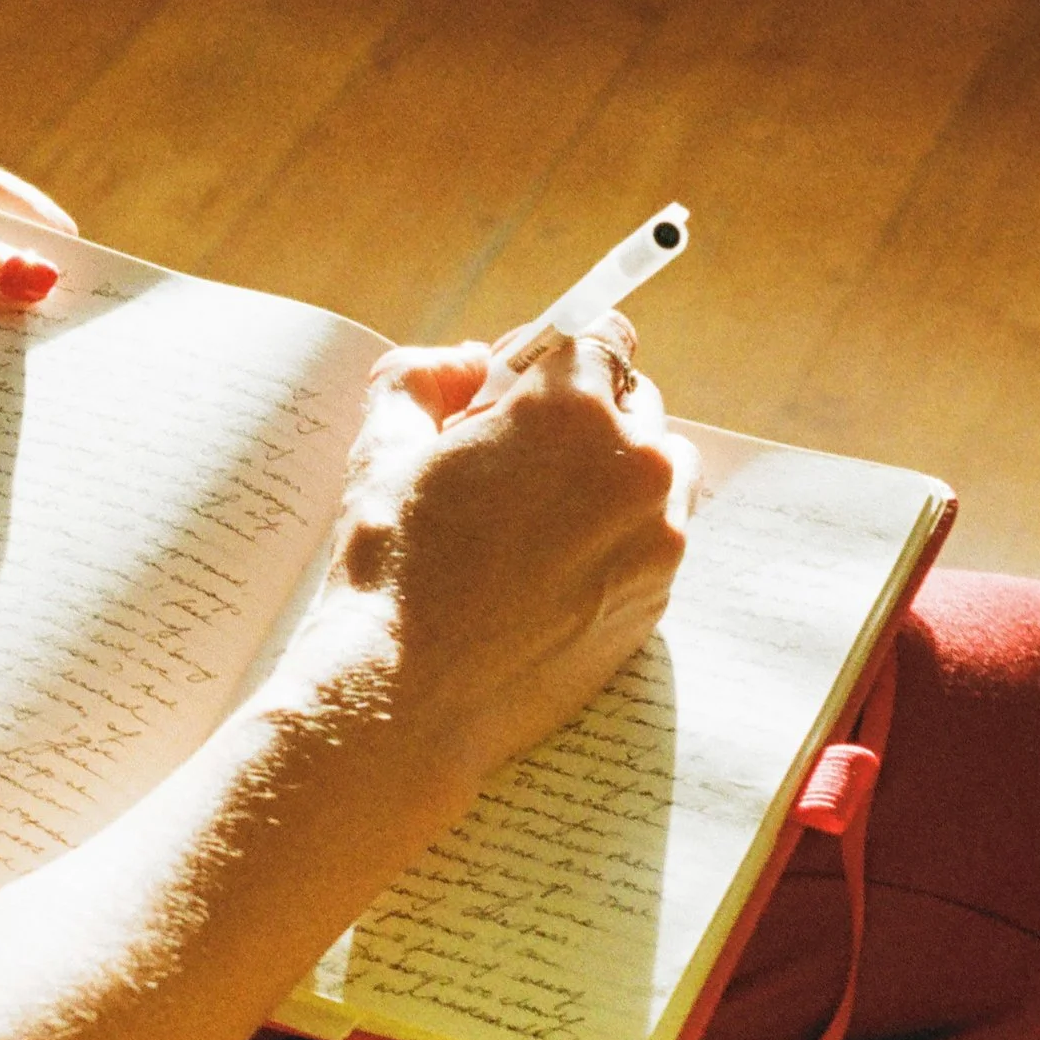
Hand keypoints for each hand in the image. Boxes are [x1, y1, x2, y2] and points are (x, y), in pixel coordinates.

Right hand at [289, 313, 698, 789]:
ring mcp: (656, 534)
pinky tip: (548, 581)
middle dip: (585, 425)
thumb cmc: (390, 578)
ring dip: (612, 485)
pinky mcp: (655, 599)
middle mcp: (633, 460)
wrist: (408, 703)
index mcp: (571, 406)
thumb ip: (421, 379)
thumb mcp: (382, 454)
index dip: (557, 361)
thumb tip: (467, 365)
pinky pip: (652, 546)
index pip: (604, 336)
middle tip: (519, 471)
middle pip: (636, 405)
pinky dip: (614, 550)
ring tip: (540, 531)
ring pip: (657, 477)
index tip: (525, 392)